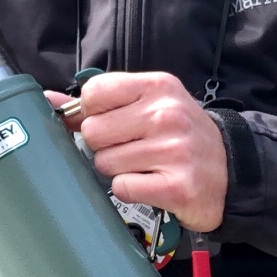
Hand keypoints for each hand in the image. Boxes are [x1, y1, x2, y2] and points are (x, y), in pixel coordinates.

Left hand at [51, 72, 227, 232]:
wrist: (231, 170)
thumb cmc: (180, 135)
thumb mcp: (149, 105)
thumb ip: (99, 103)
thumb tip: (46, 101)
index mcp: (158, 87)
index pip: (94, 93)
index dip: (92, 112)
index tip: (110, 122)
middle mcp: (167, 115)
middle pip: (93, 131)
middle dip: (103, 145)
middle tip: (129, 148)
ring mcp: (174, 151)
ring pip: (105, 163)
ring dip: (117, 170)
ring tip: (144, 166)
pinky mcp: (177, 186)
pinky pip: (123, 188)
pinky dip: (131, 190)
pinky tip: (150, 183)